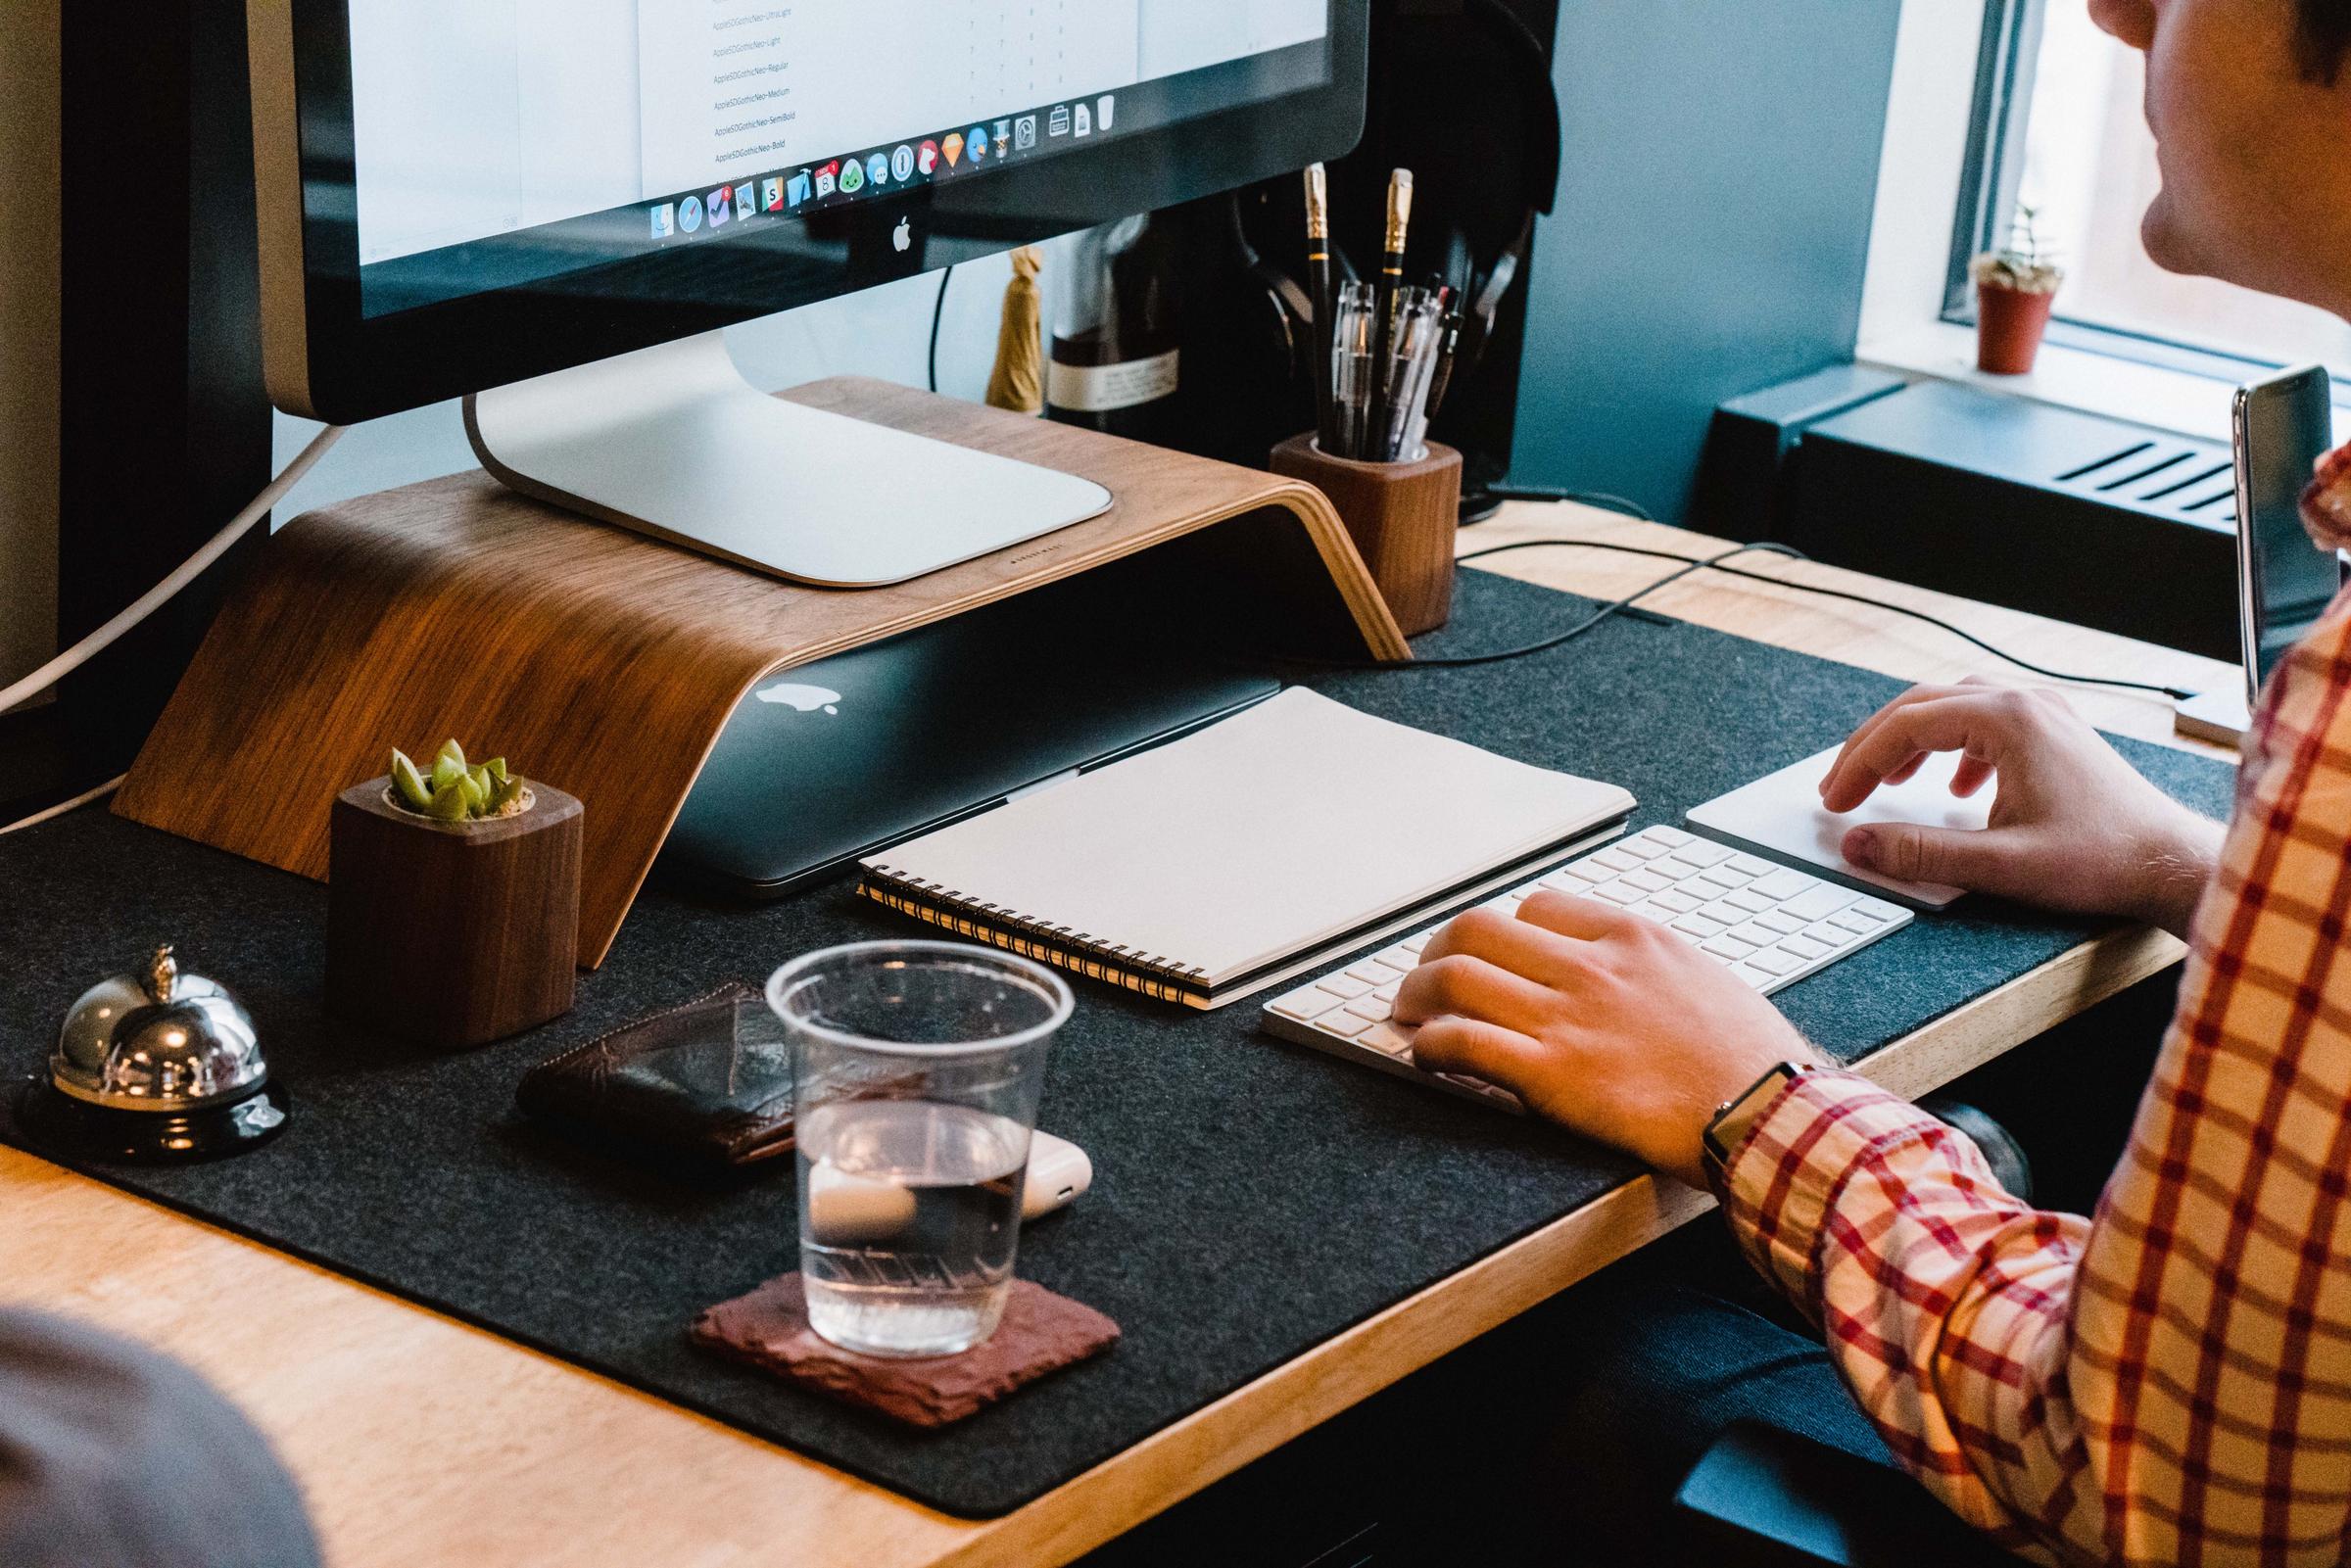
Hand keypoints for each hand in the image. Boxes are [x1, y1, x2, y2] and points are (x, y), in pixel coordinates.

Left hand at [1393, 894, 1822, 1186]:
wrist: (1773, 1114)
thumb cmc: (1753, 1062)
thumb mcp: (1704, 981)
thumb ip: (1650, 970)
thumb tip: (1622, 979)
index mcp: (1631, 938)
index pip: (1537, 907)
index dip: (1503, 933)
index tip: (1493, 958)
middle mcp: (1592, 967)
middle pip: (1479, 929)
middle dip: (1438, 951)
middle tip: (1425, 977)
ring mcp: (1569, 1018)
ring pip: (1455, 977)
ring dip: (1417, 993)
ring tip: (1408, 1013)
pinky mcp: (1553, 1075)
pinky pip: (1463, 1040)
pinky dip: (1429, 1043)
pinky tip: (1425, 1055)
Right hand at [1819, 682, 2221, 937]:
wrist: (2171, 862)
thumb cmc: (2102, 860)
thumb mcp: (1999, 865)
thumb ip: (1920, 853)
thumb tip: (1856, 845)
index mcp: (2008, 721)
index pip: (1907, 726)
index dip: (1859, 763)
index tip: (1835, 801)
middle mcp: (2026, 703)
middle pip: (1922, 706)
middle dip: (1874, 748)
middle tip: (1841, 789)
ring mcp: (2044, 714)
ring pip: (1953, 707)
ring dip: (1911, 741)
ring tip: (1887, 781)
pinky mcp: (2056, 735)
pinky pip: (1986, 721)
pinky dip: (1953, 748)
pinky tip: (1956, 789)